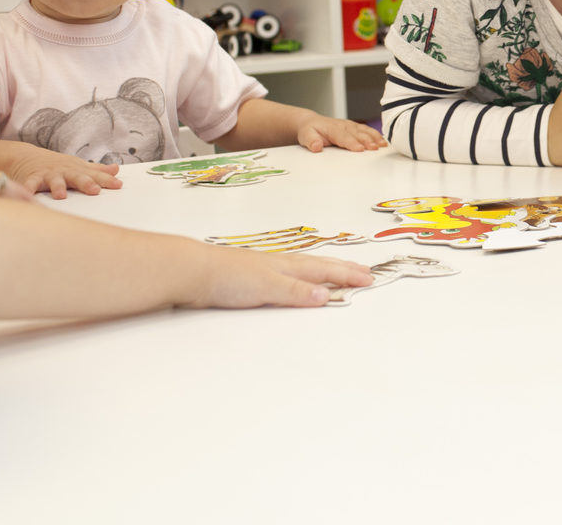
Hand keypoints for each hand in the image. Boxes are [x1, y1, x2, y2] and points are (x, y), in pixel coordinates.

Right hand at [4, 145, 122, 200]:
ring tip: (61, 195)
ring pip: (54, 181)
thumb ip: (97, 170)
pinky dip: (28, 189)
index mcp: (77, 170)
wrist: (26, 156)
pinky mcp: (31, 178)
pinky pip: (29, 185)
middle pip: (77, 177)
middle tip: (94, 190)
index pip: (95, 176)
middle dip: (86, 183)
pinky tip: (28, 196)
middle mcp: (65, 172)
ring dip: (58, 187)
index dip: (107, 181)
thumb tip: (116, 170)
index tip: (118, 185)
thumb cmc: (57, 165)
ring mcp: (48, 175)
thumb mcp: (78, 166)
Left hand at [190, 247, 373, 308]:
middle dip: (342, 270)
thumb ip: (297, 291)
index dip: (347, 275)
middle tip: (364, 272)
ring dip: (324, 271)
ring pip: (304, 269)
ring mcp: (265, 271)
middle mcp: (280, 266)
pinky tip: (297, 282)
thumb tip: (326, 295)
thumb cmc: (227, 276)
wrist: (192, 272)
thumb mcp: (268, 286)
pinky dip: (302, 278)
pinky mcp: (251, 280)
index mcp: (287, 266)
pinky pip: (288, 278)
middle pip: (318, 266)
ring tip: (338, 272)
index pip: (324, 270)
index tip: (369, 279)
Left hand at [298, 113, 387, 152]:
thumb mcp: (305, 136)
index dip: (352, 142)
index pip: (343, 136)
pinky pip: (366, 130)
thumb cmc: (309, 130)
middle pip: (357, 134)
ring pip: (364, 131)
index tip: (360, 149)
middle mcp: (343, 126)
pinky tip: (383, 141)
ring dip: (374, 137)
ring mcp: (350, 126)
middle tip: (375, 148)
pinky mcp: (354, 127)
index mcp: (332, 128)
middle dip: (367, 140)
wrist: (311, 122)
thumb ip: (311, 141)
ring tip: (383, 145)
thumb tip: (316, 146)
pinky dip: (375, 135)